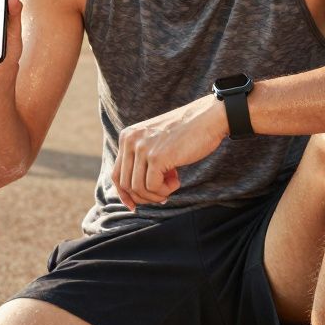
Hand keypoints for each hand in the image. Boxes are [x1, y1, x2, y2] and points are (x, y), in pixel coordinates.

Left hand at [110, 95, 228, 210]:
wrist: (209, 118)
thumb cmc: (186, 133)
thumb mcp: (156, 143)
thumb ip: (142, 161)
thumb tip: (133, 195)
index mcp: (127, 137)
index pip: (116, 174)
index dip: (124, 195)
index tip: (134, 206)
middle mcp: (130, 141)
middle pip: (126, 185)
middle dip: (144, 197)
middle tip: (164, 194)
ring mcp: (142, 148)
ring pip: (138, 189)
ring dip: (156, 194)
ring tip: (172, 184)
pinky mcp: (156, 157)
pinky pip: (152, 187)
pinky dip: (165, 191)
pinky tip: (177, 180)